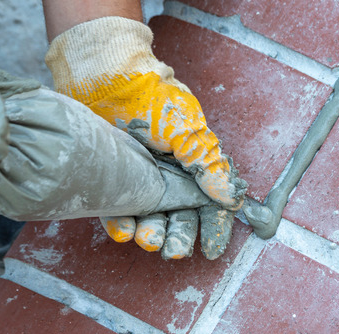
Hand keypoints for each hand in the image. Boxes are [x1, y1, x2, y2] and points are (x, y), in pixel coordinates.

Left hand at [44, 15, 246, 257]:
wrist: (106, 76)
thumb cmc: (152, 96)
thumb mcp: (189, 129)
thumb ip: (208, 164)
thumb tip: (232, 197)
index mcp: (194, 165)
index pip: (211, 205)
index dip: (213, 228)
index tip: (209, 249)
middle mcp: (169, 178)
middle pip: (180, 218)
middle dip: (179, 237)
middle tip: (174, 251)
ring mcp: (140, 181)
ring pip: (150, 220)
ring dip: (151, 235)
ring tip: (148, 240)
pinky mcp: (112, 182)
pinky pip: (118, 212)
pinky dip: (121, 225)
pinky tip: (124, 230)